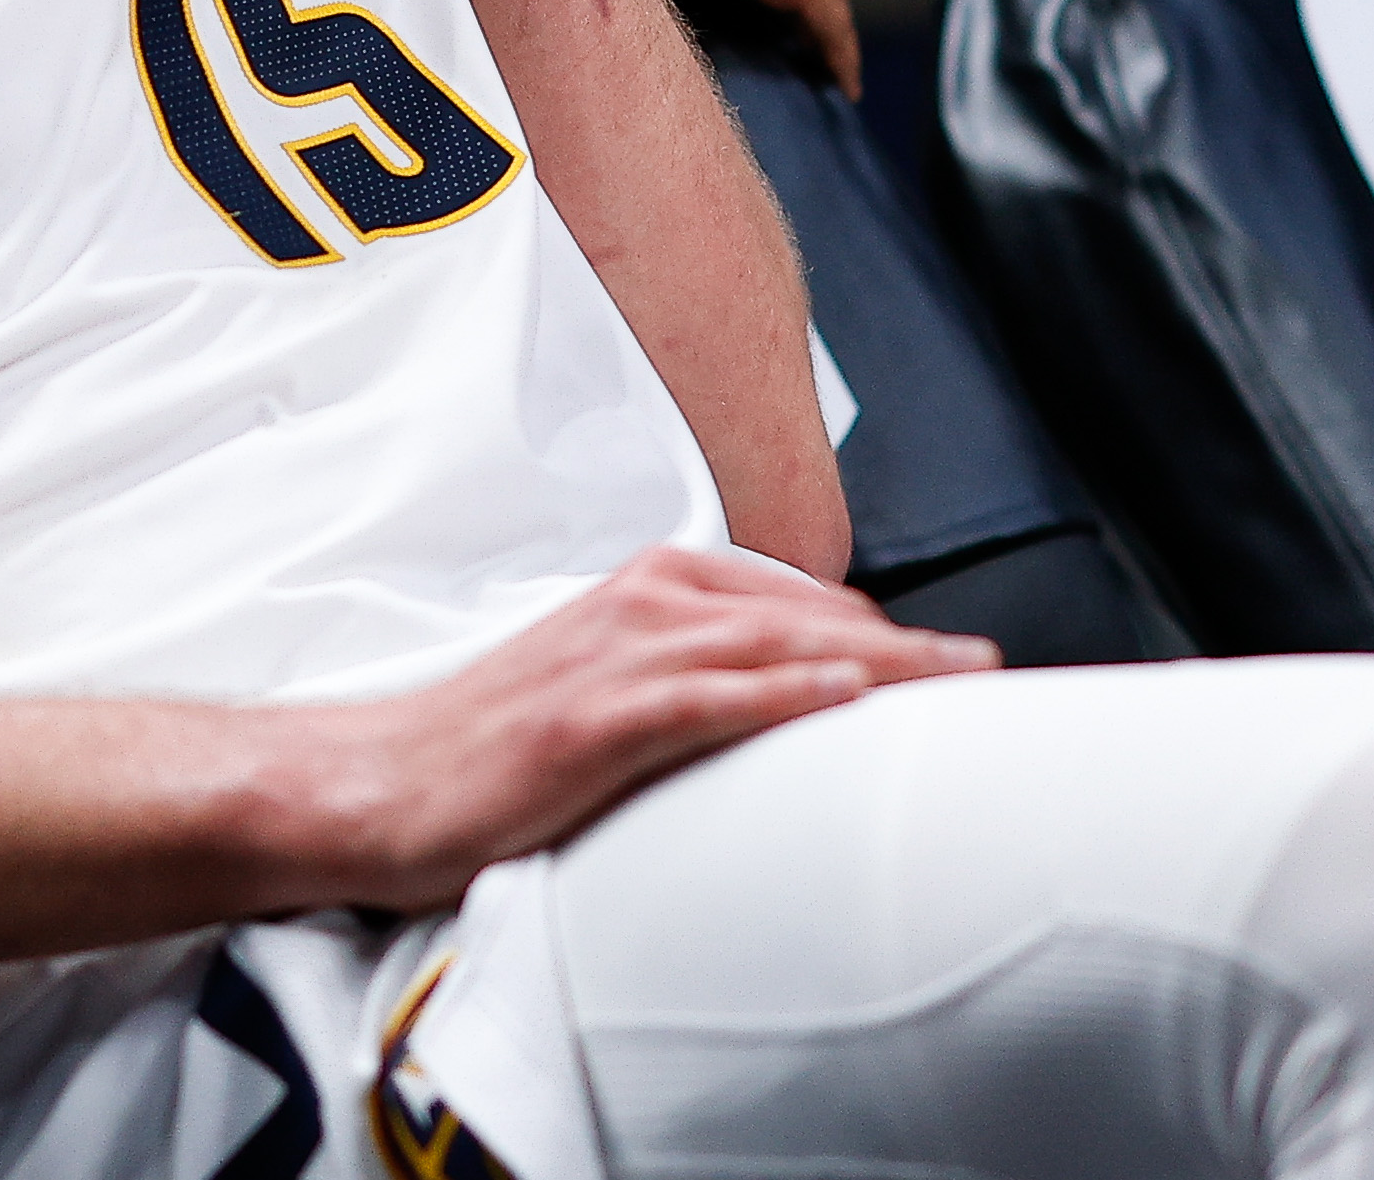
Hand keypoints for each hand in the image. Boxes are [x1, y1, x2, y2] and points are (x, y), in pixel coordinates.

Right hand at [281, 546, 993, 910]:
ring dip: (880, 663)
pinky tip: (842, 696)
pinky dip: (782, 692)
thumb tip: (784, 712)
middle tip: (993, 674)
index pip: (800, 601)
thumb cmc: (490, 750)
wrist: (380, 784)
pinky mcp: (593, 717)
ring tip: (961, 681)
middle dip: (908, 646)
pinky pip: (709, 696)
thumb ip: (691, 683)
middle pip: (809, 615)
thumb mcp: (605, 692)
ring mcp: (617, 656)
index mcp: (650, 590)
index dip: (888, 633)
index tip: (958, 665)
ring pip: (778, 644)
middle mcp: (642, 603)